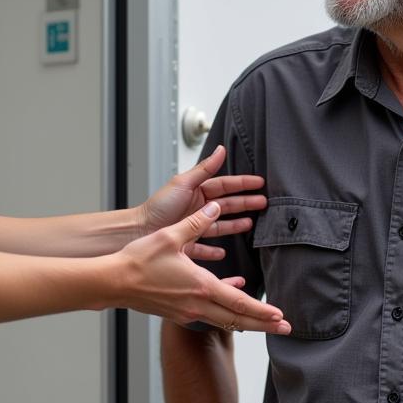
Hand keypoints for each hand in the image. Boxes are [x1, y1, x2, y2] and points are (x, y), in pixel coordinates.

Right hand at [116, 202, 288, 333]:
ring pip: (225, 320)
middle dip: (264, 324)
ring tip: (266, 321)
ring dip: (248, 321)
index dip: (263, 311)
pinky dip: (224, 309)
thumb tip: (215, 207)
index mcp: (200, 286)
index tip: (281, 316)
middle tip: (286, 329)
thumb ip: (196, 222)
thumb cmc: (139, 260)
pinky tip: (231, 292)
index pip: (240, 303)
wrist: (113, 282)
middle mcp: (197, 303)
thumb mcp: (170, 236)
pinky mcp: (178, 311)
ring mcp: (187, 310)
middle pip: (238, 319)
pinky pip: (209, 313)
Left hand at [139, 146, 266, 261]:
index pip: (226, 185)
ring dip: (236, 225)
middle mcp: (197, 208)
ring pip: (221, 225)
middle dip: (246, 203)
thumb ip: (204, 168)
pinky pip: (205, 247)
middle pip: (228, 205)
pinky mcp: (188, 244)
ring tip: (251, 224)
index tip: (260, 182)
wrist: (138, 231)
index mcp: (197, 191)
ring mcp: (194, 226)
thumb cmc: (157, 206)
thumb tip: (221, 149)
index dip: (243, 183)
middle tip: (265, 203)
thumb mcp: (183, 183)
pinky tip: (224, 252)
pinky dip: (214, 251)